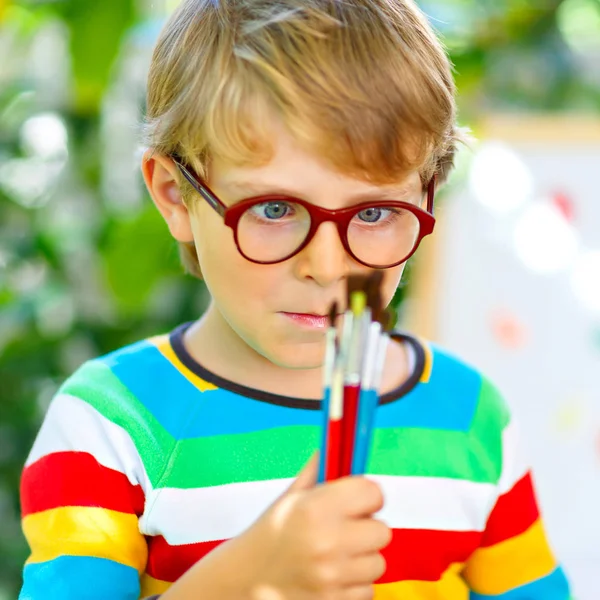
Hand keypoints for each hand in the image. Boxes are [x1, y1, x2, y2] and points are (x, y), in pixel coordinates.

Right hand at [241, 453, 390, 599]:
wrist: (244, 580)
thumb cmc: (271, 533)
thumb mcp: (290, 497)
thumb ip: (318, 470)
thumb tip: (337, 439)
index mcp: (315, 509)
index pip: (373, 492)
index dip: (367, 494)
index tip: (357, 500)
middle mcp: (327, 543)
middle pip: (382, 530)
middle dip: (366, 528)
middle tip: (345, 529)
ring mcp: (332, 578)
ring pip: (378, 563)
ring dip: (362, 558)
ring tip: (336, 555)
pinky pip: (369, 589)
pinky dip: (355, 584)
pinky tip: (333, 576)